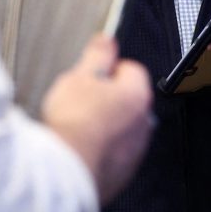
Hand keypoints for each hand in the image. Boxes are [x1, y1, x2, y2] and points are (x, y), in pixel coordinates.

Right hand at [41, 35, 153, 202]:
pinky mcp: (124, 173)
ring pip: (122, 128)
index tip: (90, 76)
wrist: (66, 170)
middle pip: (127, 100)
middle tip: (80, 102)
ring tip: (78, 127)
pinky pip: (115, 154)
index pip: (131, 69)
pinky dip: (102, 150)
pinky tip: (81, 148)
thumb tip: (107, 39)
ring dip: (105, 125)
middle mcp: (144, 122)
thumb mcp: (80, 76)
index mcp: (137, 94)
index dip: (107, 70)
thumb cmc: (74, 121)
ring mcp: (135, 150)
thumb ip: (98, 55)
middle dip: (107, 98)